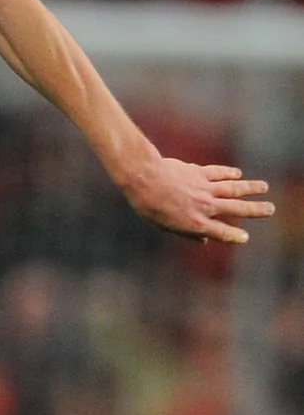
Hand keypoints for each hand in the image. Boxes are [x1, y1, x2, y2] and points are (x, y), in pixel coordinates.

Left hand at [122, 158, 273, 242]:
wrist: (144, 178)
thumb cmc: (149, 206)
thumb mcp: (164, 226)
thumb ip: (186, 233)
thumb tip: (203, 241)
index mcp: (196, 223)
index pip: (222, 232)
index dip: (235, 236)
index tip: (244, 237)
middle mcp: (205, 206)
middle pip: (237, 208)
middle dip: (256, 210)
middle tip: (271, 209)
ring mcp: (204, 188)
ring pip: (234, 188)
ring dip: (251, 188)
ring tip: (264, 187)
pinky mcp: (199, 173)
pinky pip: (219, 173)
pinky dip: (229, 173)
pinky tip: (238, 174)